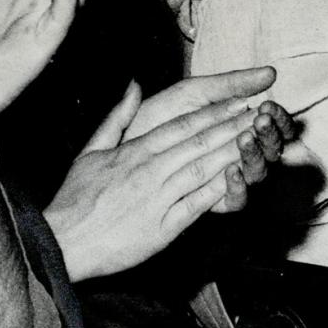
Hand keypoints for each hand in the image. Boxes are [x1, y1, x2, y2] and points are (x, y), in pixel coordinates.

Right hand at [43, 82, 274, 280]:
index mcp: (134, 151)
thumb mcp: (90, 151)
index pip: (182, 125)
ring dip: (234, 153)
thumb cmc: (76, 198)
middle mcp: (150, 170)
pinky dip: (220, 191)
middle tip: (263, 114)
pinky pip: (197, 205)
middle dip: (234, 127)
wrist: (64, 239)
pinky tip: (241, 179)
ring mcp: (159, 197)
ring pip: (202, 169)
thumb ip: (116, 119)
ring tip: (259, 140)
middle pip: (199, 143)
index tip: (239, 101)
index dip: (214, 112)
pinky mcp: (164, 226)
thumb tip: (133, 87)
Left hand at [122, 66, 295, 211]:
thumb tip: (270, 73)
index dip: (277, 116)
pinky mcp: (209, 200)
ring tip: (247, 137)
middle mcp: (234, 154)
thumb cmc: (154, 118)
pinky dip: (237, 186)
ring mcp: (223, 177)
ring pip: (256, 173)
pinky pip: (235, 199)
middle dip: (271, 134)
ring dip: (256, 155)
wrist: (120, 150)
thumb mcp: (190, 93)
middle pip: (270, 149)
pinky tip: (232, 171)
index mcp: (234, 127)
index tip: (271, 103)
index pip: (269, 124)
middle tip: (264, 120)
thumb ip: (228, 83)